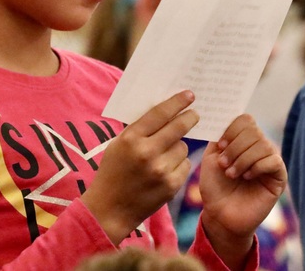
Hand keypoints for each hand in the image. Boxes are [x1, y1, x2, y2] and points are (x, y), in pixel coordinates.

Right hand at [82, 90, 198, 244]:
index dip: (177, 102)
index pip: (160, 113)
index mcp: (131, 139)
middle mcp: (147, 153)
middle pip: (178, 127)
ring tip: (163, 155)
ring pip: (183, 147)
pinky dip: (179, 164)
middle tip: (194, 114)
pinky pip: (186, 165)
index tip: (189, 95)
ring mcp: (161, 170)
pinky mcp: (171, 186)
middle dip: (189, 118)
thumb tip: (166, 110)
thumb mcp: (119, 144)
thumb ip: (140, 128)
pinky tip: (166, 170)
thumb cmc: (114, 171)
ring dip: (178, 147)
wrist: (109, 209)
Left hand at [199, 114, 286, 266]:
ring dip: (243, 159)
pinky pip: (273, 160)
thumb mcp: (211, 158)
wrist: (220, 215)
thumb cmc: (215, 187)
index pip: (245, 120)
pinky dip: (256, 166)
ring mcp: (270, 160)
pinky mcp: (279, 176)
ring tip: (231, 174)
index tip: (220, 146)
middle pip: (253, 130)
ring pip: (263, 144)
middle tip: (224, 164)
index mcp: (243, 140)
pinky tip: (247, 177)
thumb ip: (220, 137)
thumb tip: (228, 120)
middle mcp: (259, 146)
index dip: (232, 130)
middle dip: (235, 147)